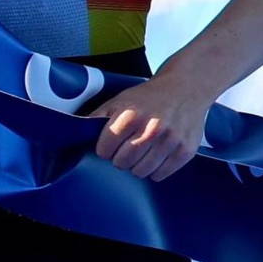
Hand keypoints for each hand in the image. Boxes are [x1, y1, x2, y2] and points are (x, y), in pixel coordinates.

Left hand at [93, 73, 213, 181]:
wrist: (186, 87)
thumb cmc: (150, 96)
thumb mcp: (121, 99)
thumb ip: (99, 116)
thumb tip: (76, 131)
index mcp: (131, 116)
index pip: (105, 150)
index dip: (105, 149)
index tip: (111, 145)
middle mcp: (151, 129)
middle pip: (121, 163)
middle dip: (120, 158)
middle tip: (127, 149)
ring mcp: (170, 141)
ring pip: (141, 172)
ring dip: (137, 166)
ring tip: (141, 153)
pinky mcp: (185, 150)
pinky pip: (160, 174)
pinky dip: (155, 170)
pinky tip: (156, 156)